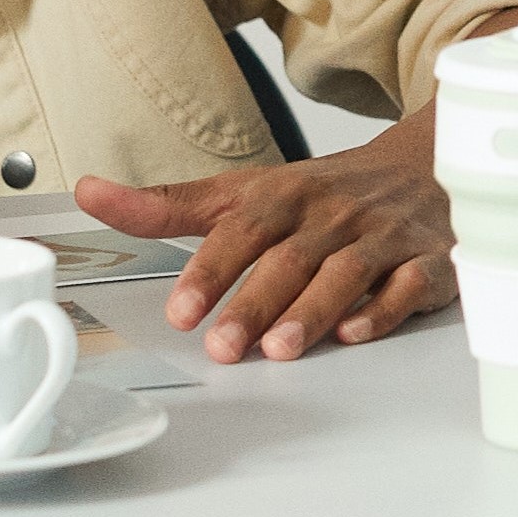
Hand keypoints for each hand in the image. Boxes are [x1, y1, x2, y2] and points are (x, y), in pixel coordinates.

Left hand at [81, 135, 461, 361]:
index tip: (181, 311)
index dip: (210, 271)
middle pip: (289, 259)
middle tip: (223, 347)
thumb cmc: (323, 193)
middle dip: (255, 304)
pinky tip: (356, 333)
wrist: (420, 167)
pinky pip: (408, 285)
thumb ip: (168, 204)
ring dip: (313, 312)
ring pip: (346, 273)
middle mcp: (331, 215)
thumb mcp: (244, 191)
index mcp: (284, 196)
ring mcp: (381, 237)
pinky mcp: (426, 261)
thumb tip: (91, 193)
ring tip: (281, 349)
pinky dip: (383, 309)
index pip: (241, 231)